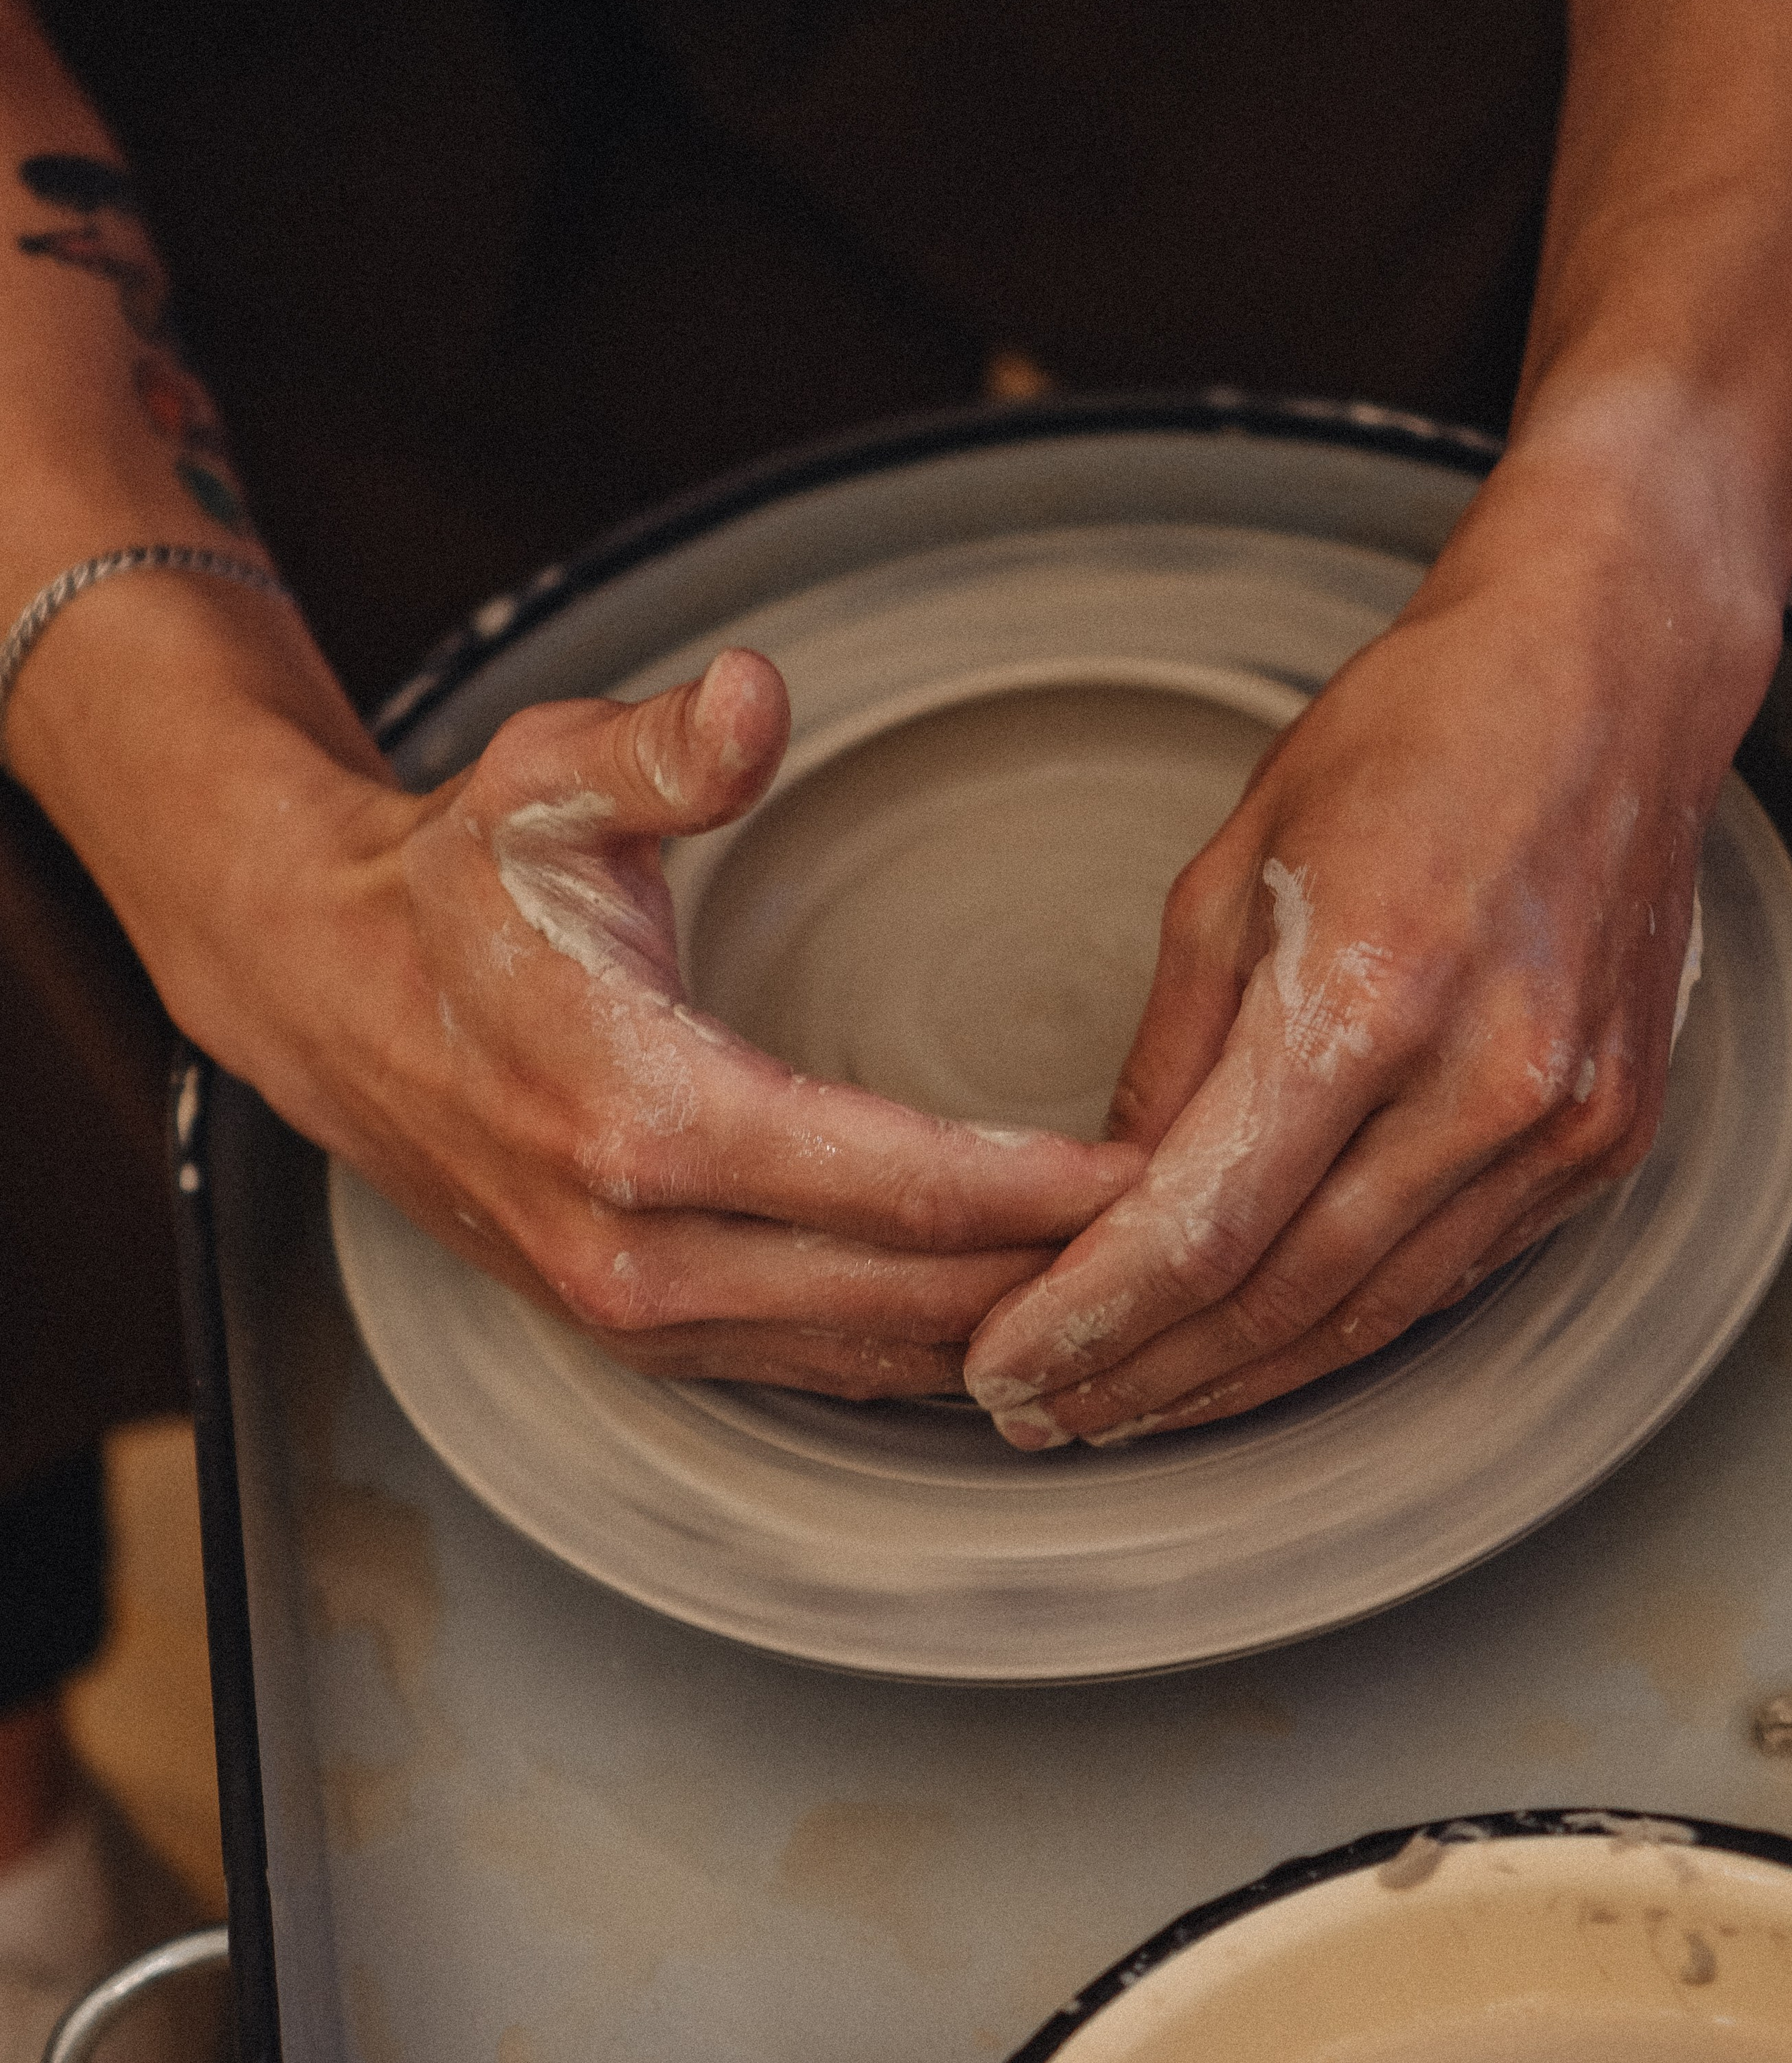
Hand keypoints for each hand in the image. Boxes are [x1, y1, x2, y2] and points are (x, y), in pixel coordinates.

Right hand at [228, 646, 1134, 1396]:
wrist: (322, 991)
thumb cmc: (453, 882)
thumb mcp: (548, 778)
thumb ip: (670, 747)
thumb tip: (758, 693)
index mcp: (645, 1119)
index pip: (904, 1186)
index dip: (1050, 1190)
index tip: (1169, 1170)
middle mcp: (640, 1250)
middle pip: (910, 1298)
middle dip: (1061, 1276)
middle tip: (1198, 1232)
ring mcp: (632, 1313)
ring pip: (870, 1356)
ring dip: (1004, 1331)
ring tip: (1134, 1290)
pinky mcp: (632, 1333)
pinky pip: (813, 1368)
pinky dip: (921, 1353)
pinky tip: (1008, 1320)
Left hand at [963, 452, 1779, 1445]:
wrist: (1610, 678)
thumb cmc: (1414, 735)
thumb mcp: (1230, 868)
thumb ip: (1170, 1053)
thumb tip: (1114, 1197)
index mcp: (1367, 993)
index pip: (1198, 1224)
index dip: (1087, 1318)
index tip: (1005, 1363)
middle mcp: (1483, 1080)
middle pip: (1280, 1298)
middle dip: (1144, 1376)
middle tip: (1042, 1414)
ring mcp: (1561, 1122)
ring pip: (1373, 1314)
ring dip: (1240, 1381)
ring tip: (1131, 1409)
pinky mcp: (1606, 1139)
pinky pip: (1454, 1272)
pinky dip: (1347, 1324)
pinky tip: (1264, 1349)